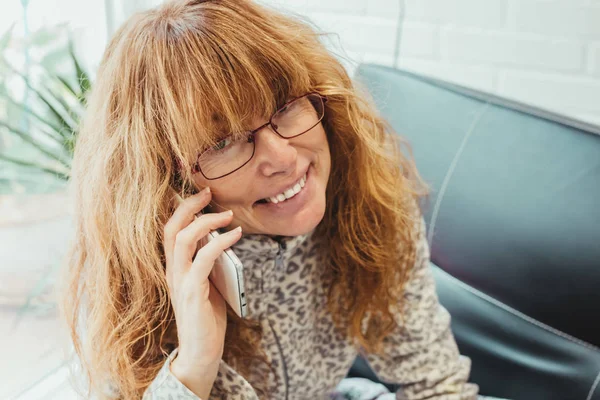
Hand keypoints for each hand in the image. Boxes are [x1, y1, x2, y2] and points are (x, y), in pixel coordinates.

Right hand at [163, 187, 241, 372]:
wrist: (200, 354)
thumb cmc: (206, 320)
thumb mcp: (207, 285)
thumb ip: (209, 264)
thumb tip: (223, 240)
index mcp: (175, 269)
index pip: (170, 230)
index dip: (184, 209)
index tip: (203, 195)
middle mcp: (173, 272)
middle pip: (172, 228)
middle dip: (189, 206)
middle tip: (209, 193)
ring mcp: (181, 282)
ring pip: (183, 240)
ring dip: (206, 222)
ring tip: (228, 215)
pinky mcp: (192, 293)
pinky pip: (204, 259)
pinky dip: (220, 242)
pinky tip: (235, 235)